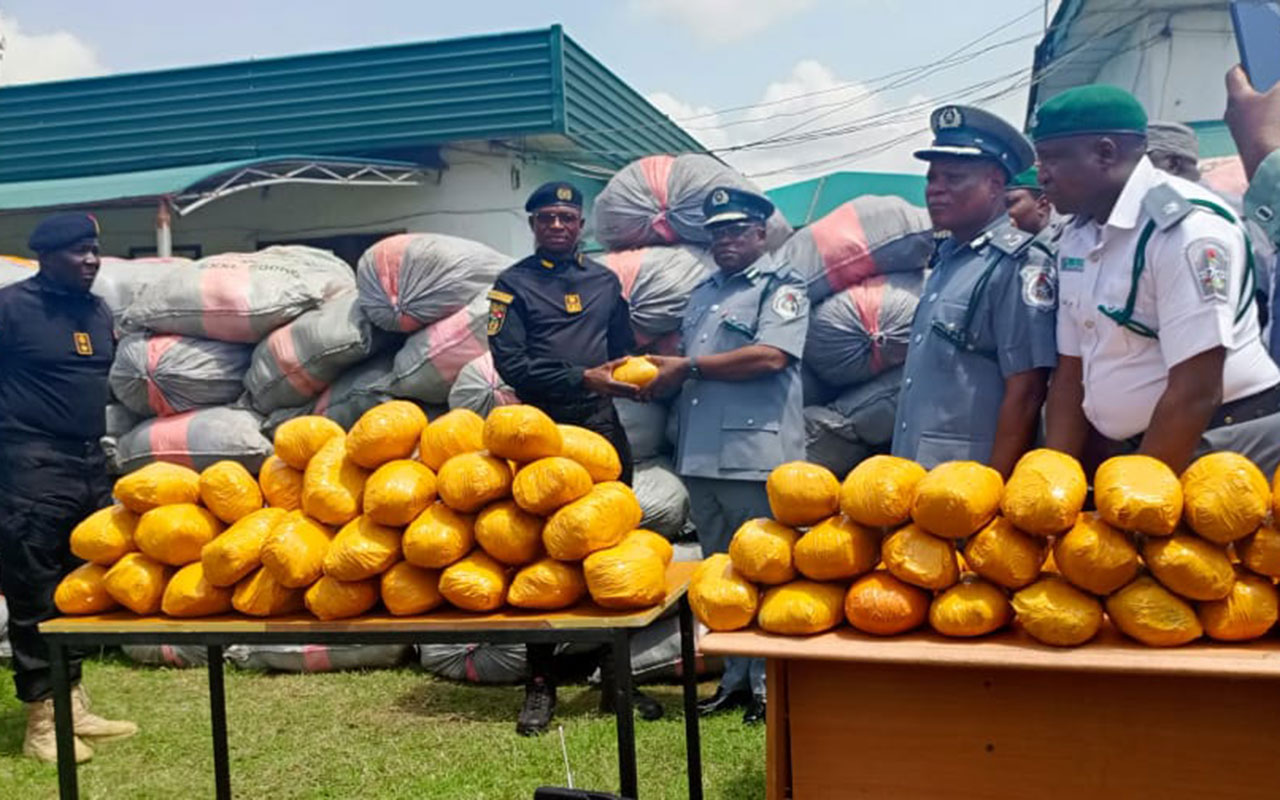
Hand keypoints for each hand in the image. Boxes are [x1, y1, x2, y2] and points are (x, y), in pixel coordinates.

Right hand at [581, 357, 638, 399]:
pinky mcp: (608, 396)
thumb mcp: (607, 366)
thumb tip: (628, 358)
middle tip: (641, 394)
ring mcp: (608, 394)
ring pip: (621, 397)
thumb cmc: (596, 373)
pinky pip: (618, 396)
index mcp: (609, 383)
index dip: (630, 388)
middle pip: (623, 395)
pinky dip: (624, 396)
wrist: (585, 381)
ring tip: (638, 396)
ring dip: (629, 397)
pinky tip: (630, 395)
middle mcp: (609, 391)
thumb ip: (618, 362)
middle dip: (632, 395)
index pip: (621, 386)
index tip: (638, 388)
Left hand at [637, 355, 690, 401]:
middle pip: (649, 396)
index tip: (636, 390)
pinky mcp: (671, 390)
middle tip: (639, 394)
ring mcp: (667, 389)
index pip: (646, 389)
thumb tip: (645, 356)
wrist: (687, 368)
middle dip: (643, 396)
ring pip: (655, 397)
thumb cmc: (675, 363)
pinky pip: (662, 396)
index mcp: (658, 379)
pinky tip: (655, 393)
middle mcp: (662, 386)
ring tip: (646, 395)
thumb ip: (653, 359)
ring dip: (650, 397)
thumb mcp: (663, 360)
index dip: (639, 391)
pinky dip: (657, 396)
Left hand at [1225, 65, 1279, 179]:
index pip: (1235, 74)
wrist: (1270, 167)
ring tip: (1277, 97)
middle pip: (1248, 93)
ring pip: (1256, 112)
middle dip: (1263, 85)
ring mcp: (1243, 133)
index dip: (1246, 63)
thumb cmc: (1272, 128)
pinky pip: (1263, 127)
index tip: (1254, 57)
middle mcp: (1235, 116)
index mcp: (1236, 98)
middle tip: (1273, 76)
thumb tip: (1278, 86)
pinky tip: (1278, 120)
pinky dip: (1272, 120)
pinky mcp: (1253, 146)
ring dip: (1269, 104)